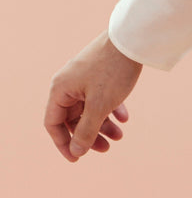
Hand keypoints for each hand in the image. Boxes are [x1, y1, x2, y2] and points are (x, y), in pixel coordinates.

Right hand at [44, 29, 142, 161]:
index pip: (53, 123)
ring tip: (120, 136)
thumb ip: (86, 130)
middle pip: (73, 118)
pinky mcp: (99, 73)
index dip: (63, 143)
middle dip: (89, 135)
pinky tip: (125, 117)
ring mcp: (84, 78)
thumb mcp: (100, 105)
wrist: (132, 39)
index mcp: (60, 90)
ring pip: (89, 109)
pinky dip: (111, 109)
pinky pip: (101, 97)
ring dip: (103, 124)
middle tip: (106, 148)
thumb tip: (76, 151)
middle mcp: (68, 83)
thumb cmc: (113, 71)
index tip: (77, 159)